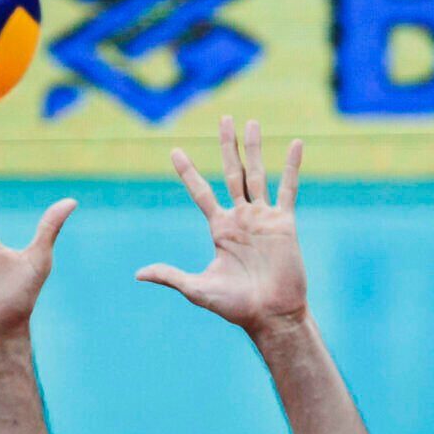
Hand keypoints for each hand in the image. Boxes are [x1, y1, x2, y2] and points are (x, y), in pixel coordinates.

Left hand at [136, 116, 308, 337]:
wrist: (270, 316)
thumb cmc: (235, 307)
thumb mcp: (196, 289)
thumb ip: (171, 276)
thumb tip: (138, 274)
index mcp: (219, 229)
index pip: (200, 192)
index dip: (188, 172)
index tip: (175, 151)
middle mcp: (241, 218)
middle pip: (232, 172)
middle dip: (227, 145)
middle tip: (223, 118)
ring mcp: (263, 218)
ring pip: (257, 173)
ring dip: (254, 148)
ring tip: (252, 122)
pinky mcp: (284, 223)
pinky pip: (288, 188)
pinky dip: (292, 166)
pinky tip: (295, 143)